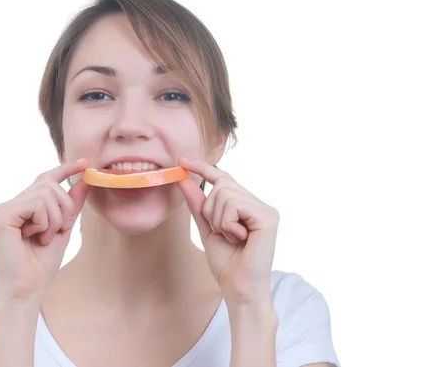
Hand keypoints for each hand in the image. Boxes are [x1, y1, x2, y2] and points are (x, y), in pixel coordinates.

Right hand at [0, 158, 89, 302]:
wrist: (27, 290)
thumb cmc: (41, 264)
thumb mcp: (63, 228)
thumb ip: (72, 204)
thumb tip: (85, 178)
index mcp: (23, 205)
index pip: (45, 178)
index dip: (66, 168)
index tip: (85, 162)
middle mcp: (11, 203)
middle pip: (49, 184)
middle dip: (64, 208)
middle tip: (57, 231)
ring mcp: (4, 208)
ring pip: (46, 193)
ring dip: (54, 219)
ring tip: (43, 238)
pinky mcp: (2, 215)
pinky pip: (37, 204)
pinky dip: (44, 222)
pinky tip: (33, 237)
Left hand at [177, 158, 279, 305]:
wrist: (238, 289)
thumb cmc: (226, 263)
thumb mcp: (206, 228)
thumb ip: (198, 204)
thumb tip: (184, 179)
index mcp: (248, 205)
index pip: (224, 178)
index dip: (203, 167)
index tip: (182, 160)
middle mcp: (260, 204)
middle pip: (222, 183)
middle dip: (210, 209)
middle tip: (220, 232)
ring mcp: (266, 210)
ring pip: (225, 193)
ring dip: (218, 219)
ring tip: (231, 237)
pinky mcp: (268, 217)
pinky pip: (234, 205)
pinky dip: (227, 223)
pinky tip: (239, 238)